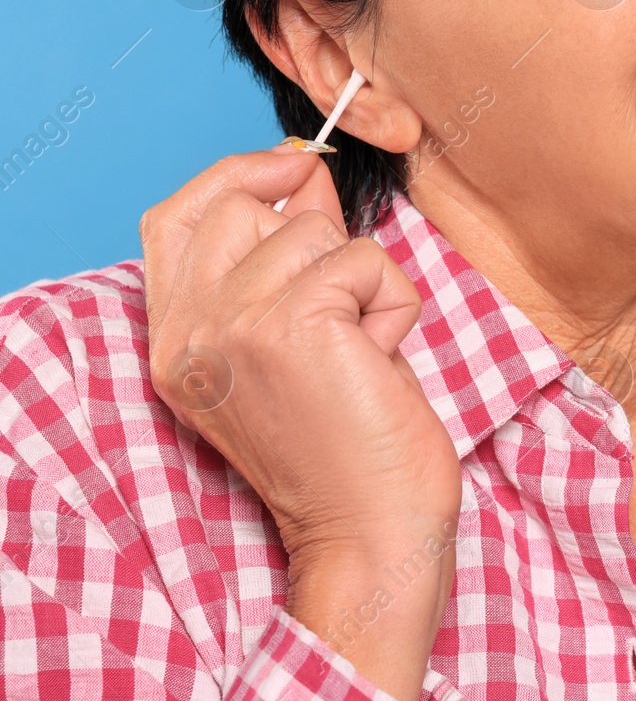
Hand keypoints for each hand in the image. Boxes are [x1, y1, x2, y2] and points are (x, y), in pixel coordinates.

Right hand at [140, 147, 459, 700]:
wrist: (372, 532)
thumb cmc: (351, 445)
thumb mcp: (301, 342)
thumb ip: (289, 259)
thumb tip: (305, 174)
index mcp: (176, 340)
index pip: (177, 216)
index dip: (235, 175)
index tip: (294, 168)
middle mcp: (189, 332)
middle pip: (247, 206)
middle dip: (319, 242)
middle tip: (346, 320)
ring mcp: (231, 326)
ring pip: (316, 231)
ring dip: (365, 283)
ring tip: (363, 355)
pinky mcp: (289, 325)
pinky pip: (364, 261)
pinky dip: (394, 303)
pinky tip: (381, 363)